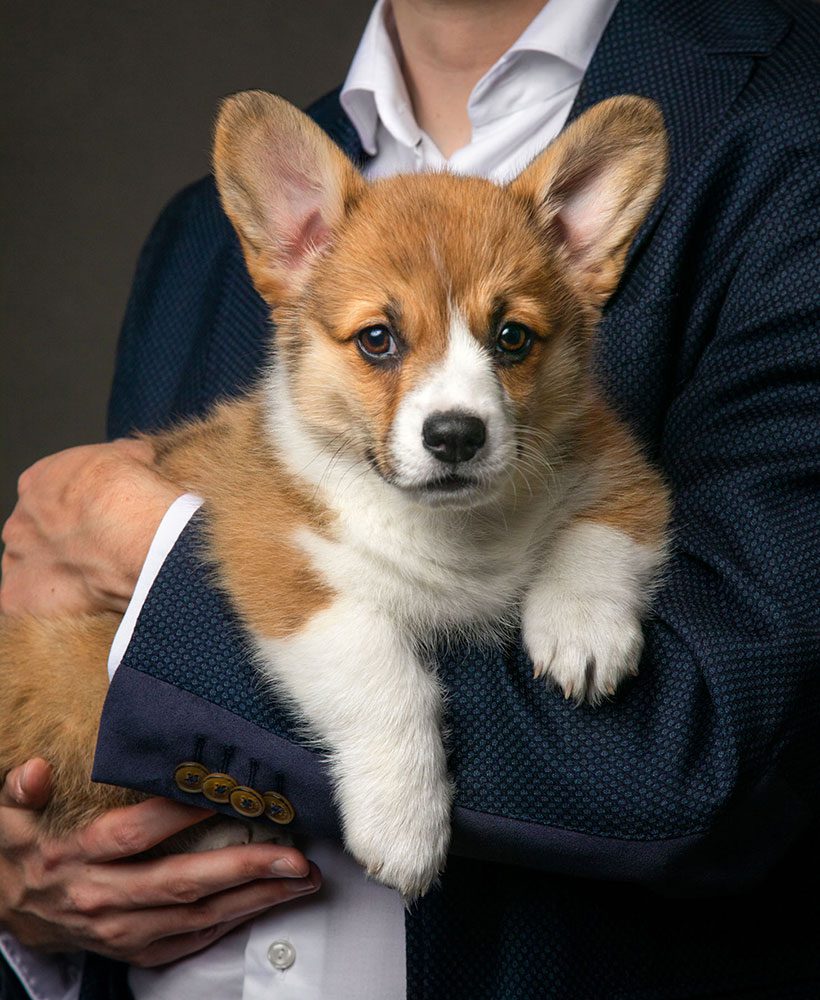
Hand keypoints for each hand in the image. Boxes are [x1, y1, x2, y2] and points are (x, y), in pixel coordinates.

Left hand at [0, 440, 181, 616]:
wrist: (131, 531)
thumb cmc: (134, 494)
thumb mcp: (133, 458)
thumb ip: (122, 459)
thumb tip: (135, 455)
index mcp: (40, 481)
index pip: (48, 494)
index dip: (75, 510)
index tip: (99, 521)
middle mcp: (21, 517)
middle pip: (33, 533)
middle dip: (60, 543)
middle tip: (98, 553)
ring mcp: (16, 557)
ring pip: (27, 569)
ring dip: (53, 575)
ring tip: (93, 583)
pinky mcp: (16, 596)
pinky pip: (22, 605)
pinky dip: (45, 609)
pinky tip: (76, 608)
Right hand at [0, 759, 320, 966]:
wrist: (6, 911)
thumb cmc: (22, 851)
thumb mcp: (9, 814)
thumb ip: (22, 789)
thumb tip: (35, 772)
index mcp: (75, 858)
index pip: (134, 834)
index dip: (180, 813)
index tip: (225, 792)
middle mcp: (102, 898)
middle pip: (180, 881)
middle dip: (245, 867)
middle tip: (293, 853)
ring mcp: (121, 931)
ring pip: (196, 917)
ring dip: (253, 898)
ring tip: (298, 878)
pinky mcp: (135, 950)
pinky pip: (191, 942)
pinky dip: (232, 924)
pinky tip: (266, 903)